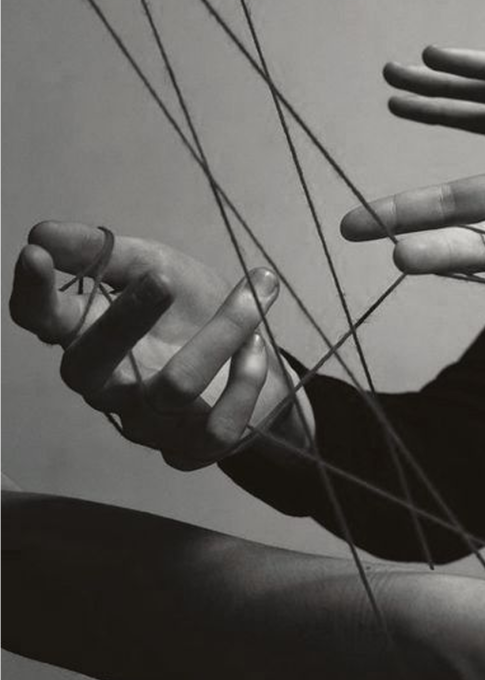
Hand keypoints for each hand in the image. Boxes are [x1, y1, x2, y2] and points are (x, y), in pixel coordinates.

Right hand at [9, 221, 289, 469]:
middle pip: (88, 366)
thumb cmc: (189, 306)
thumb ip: (104, 250)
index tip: (36, 254)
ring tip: (256, 289)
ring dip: (223, 331)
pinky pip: (218, 427)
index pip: (40, 320)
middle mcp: (106, 384)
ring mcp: (147, 422)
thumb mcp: (153, 263)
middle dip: (124, 319)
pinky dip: (247, 380)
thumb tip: (43, 231)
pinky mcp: (190, 448)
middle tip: (162, 277)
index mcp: (86, 333)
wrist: (252, 350)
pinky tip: (257, 347)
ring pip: (174, 388)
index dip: (32, 293)